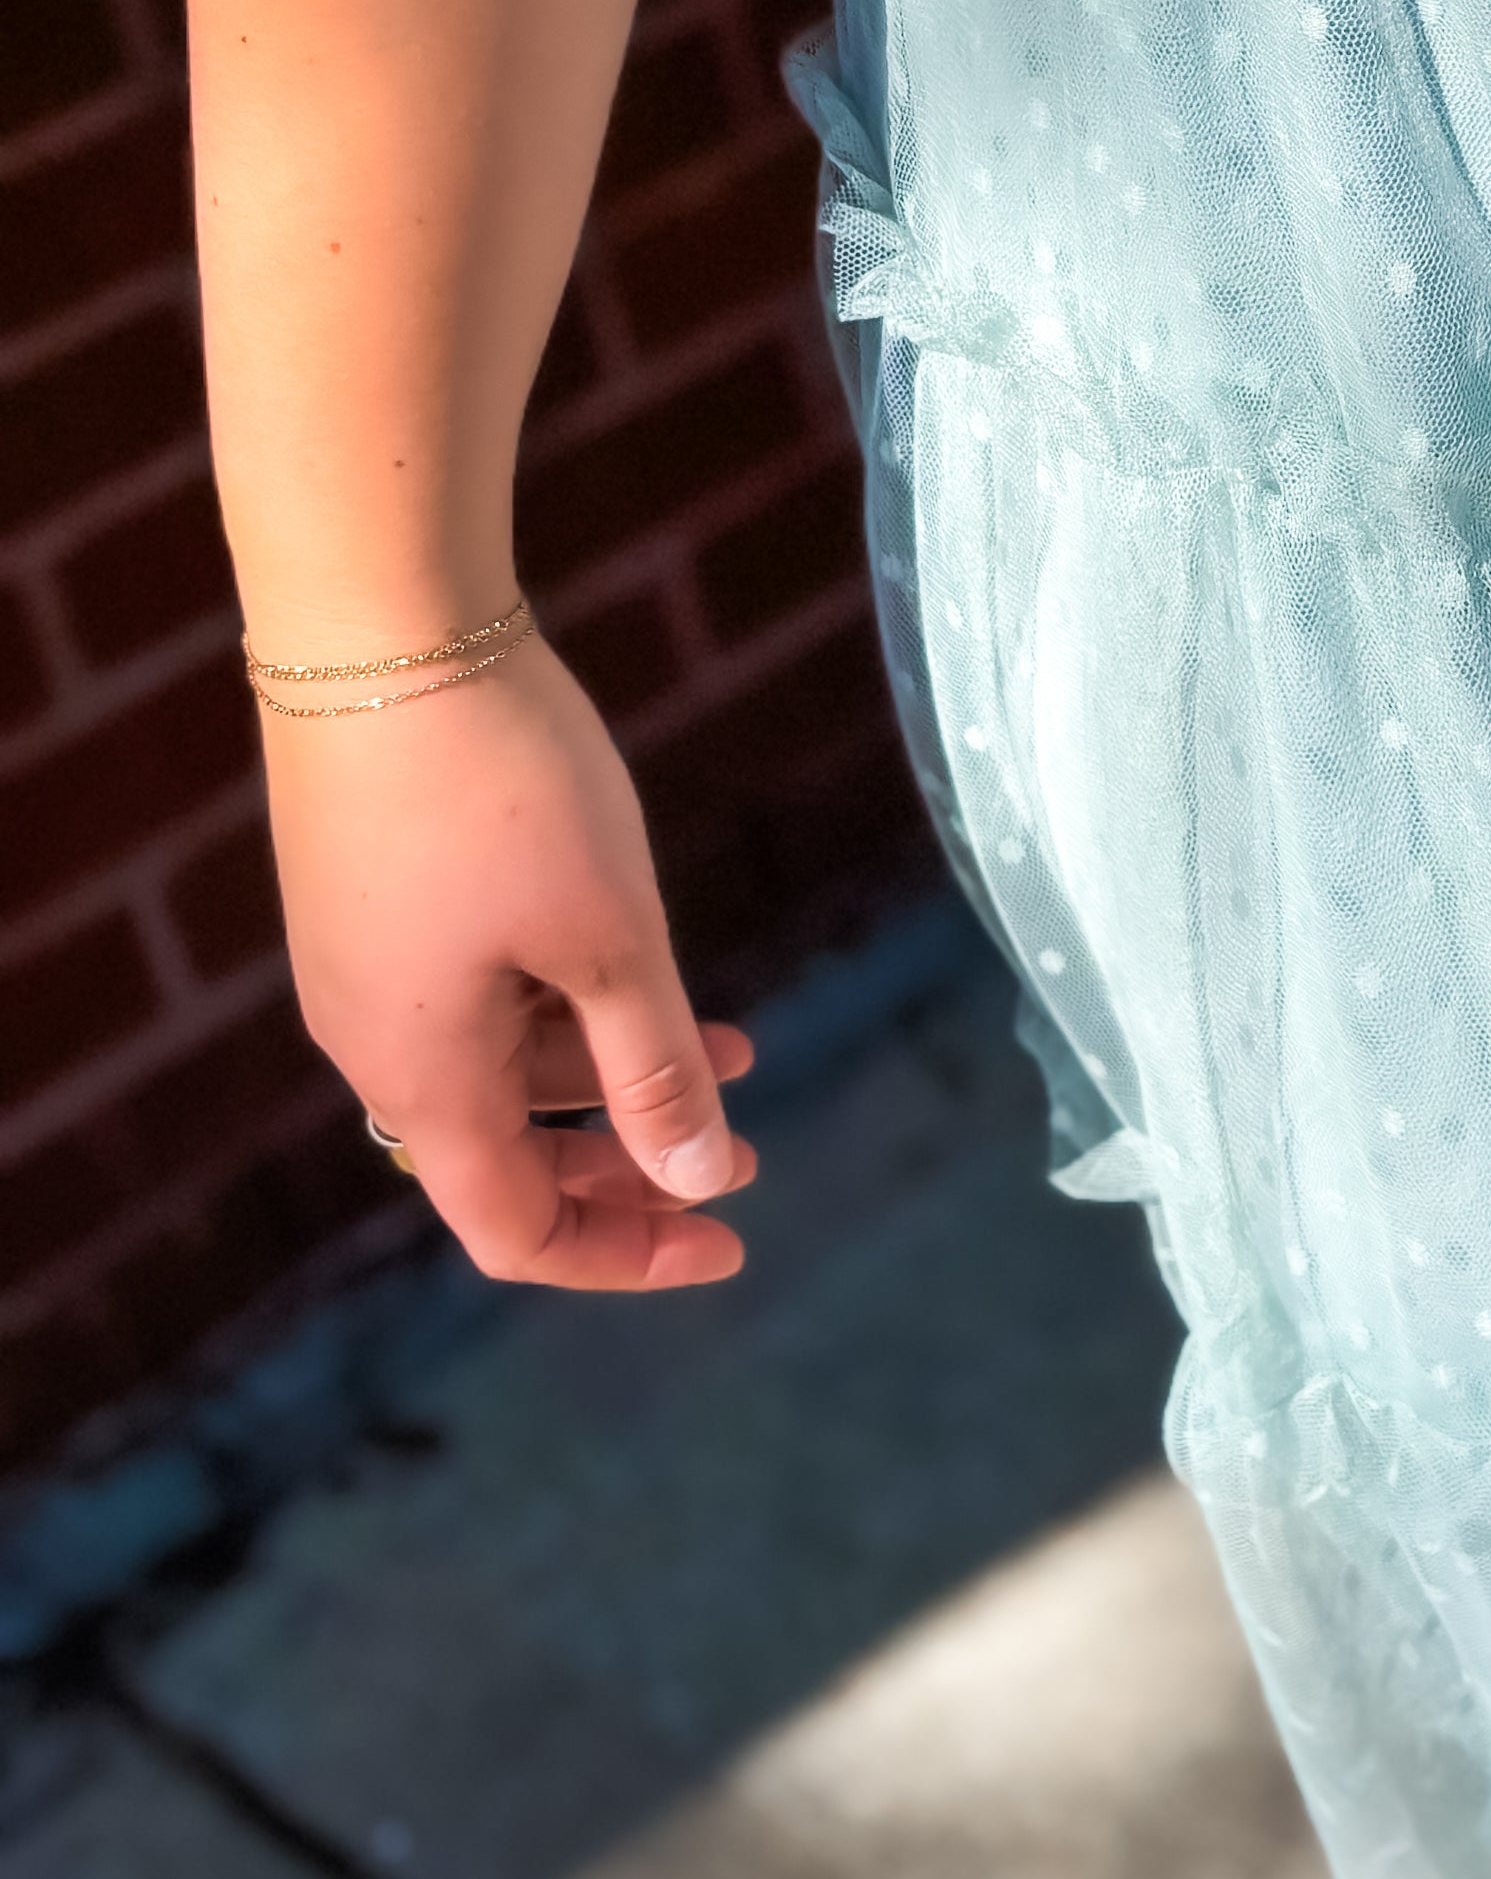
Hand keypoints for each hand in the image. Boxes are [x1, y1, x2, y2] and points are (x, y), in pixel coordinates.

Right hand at [265, 638, 755, 1284]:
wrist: (380, 626)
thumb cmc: (503, 789)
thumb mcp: (610, 938)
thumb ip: (657, 1066)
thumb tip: (702, 1178)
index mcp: (421, 1078)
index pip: (514, 1228)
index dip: (623, 1251)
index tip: (730, 1234)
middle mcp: (372, 1037)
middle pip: (502, 1157)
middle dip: (626, 1167)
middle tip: (737, 1160)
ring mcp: (364, 959)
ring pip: (499, 1063)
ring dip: (613, 1071)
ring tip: (739, 1046)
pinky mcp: (373, 888)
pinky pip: (474, 988)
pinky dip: (565, 999)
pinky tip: (641, 956)